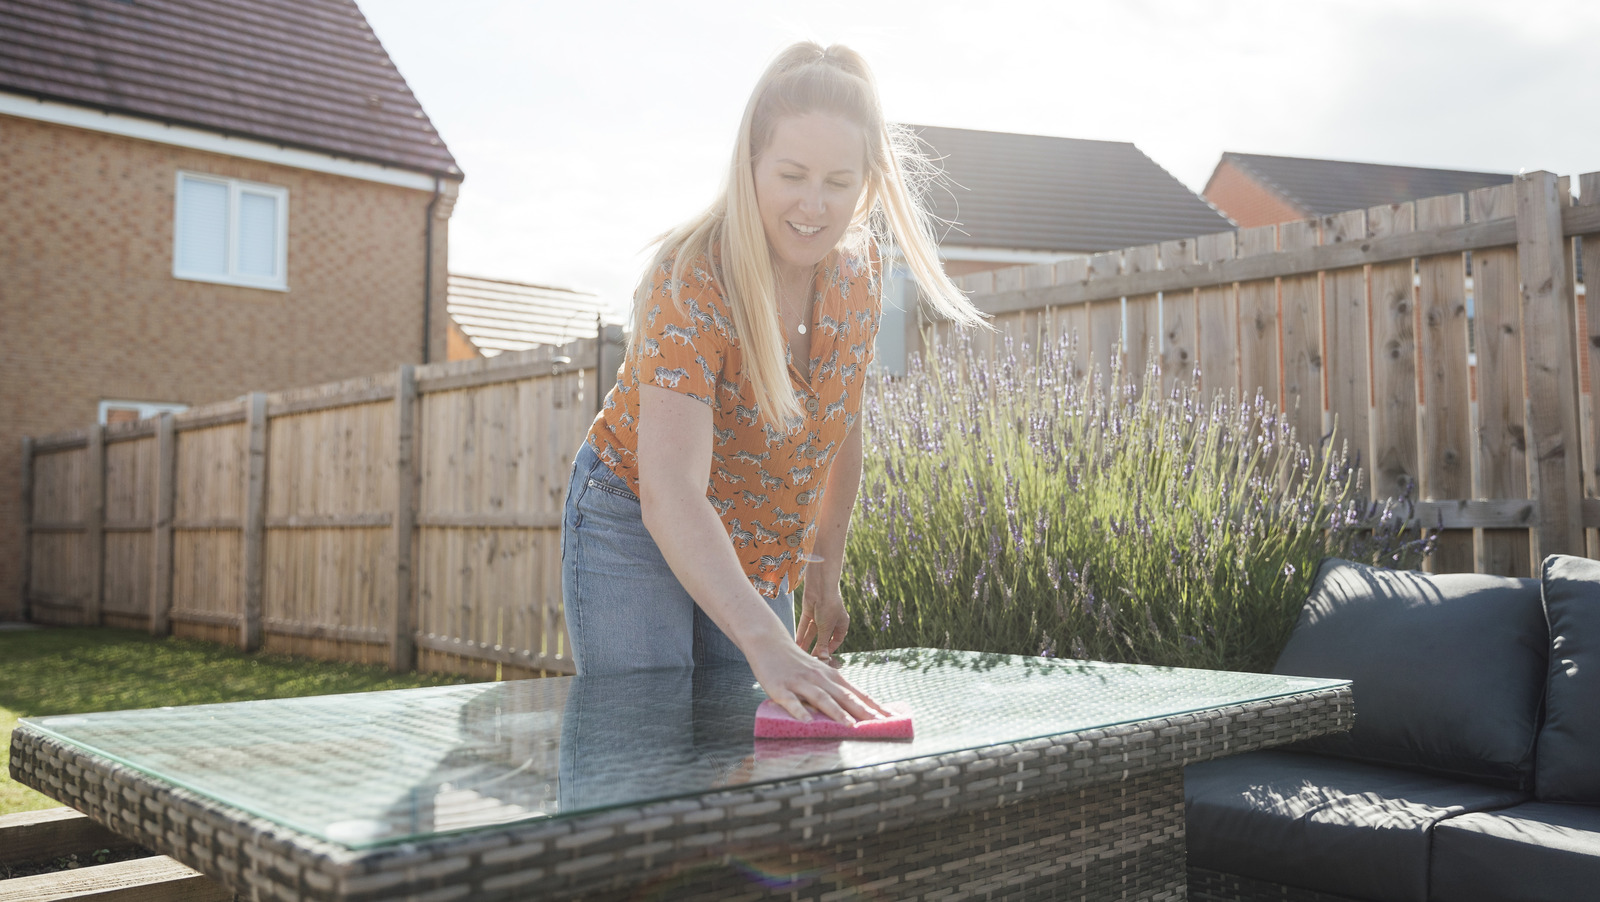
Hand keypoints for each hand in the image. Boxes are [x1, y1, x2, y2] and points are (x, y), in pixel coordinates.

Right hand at [746, 628, 889, 724]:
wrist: (768, 641)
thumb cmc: (797, 662)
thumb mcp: (819, 673)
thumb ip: (835, 689)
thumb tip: (856, 710)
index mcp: (831, 676)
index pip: (857, 693)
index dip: (875, 706)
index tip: (893, 718)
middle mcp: (819, 678)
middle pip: (845, 696)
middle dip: (864, 711)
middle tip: (881, 724)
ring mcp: (800, 683)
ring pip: (822, 699)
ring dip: (837, 713)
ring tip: (851, 726)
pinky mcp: (780, 688)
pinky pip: (791, 702)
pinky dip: (800, 712)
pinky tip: (808, 723)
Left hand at [797, 582, 849, 660]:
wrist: (820, 586)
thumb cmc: (829, 605)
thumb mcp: (826, 627)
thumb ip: (823, 643)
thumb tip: (823, 657)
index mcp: (841, 623)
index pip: (837, 639)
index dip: (830, 648)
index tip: (823, 657)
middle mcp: (830, 620)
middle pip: (823, 637)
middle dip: (816, 647)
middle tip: (810, 658)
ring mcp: (819, 615)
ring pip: (812, 632)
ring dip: (807, 642)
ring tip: (801, 653)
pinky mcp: (809, 611)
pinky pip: (805, 625)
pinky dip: (801, 633)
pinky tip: (797, 642)